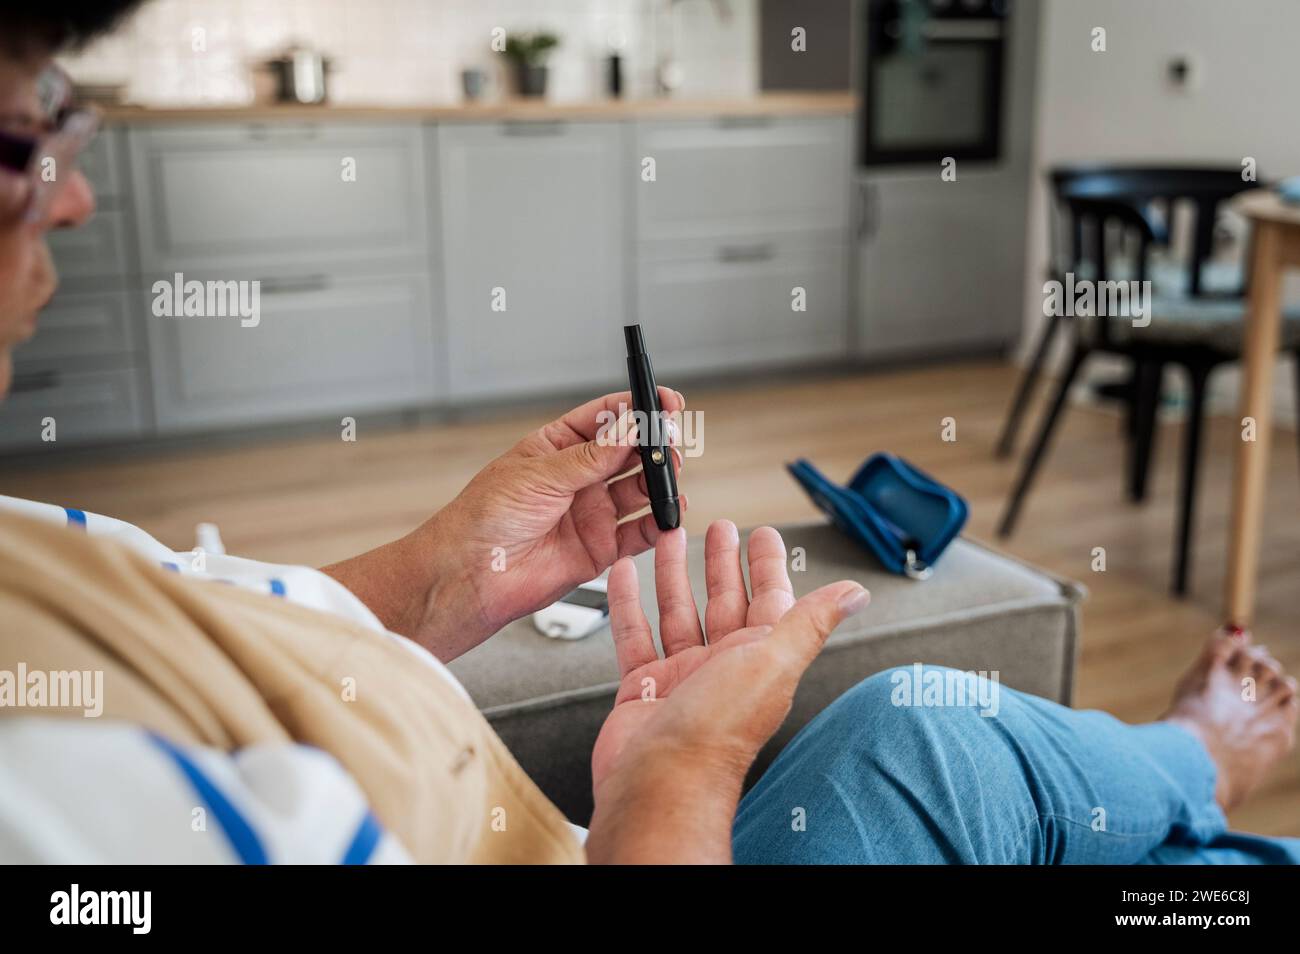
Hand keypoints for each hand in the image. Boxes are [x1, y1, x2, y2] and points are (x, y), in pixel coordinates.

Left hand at [324, 389, 684, 660]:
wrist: (471, 574)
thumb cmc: (485, 517)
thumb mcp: (539, 475)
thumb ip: (591, 456)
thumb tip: (631, 428)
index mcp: (559, 447)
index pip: (608, 418)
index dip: (638, 407)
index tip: (664, 401)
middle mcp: (580, 478)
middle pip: (632, 452)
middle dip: (656, 445)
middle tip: (671, 443)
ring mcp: (593, 512)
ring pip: (641, 490)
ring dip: (661, 482)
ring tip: (670, 478)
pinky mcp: (601, 548)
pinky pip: (640, 533)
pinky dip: (660, 524)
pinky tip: (670, 515)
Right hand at [586, 521, 868, 863]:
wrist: (662, 779)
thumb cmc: (718, 732)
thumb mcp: (775, 661)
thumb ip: (811, 621)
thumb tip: (854, 594)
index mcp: (759, 657)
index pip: (769, 599)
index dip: (766, 565)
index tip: (762, 534)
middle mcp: (722, 665)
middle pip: (723, 601)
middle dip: (721, 563)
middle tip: (716, 529)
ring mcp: (682, 677)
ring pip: (677, 613)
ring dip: (674, 575)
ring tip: (668, 540)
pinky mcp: (643, 687)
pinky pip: (635, 635)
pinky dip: (628, 603)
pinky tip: (626, 576)